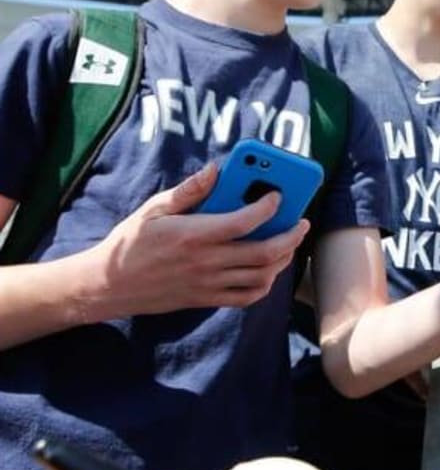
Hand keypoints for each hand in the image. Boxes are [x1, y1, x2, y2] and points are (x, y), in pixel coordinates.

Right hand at [82, 164, 309, 320]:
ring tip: (290, 243)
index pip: (244, 221)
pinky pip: (246, 297)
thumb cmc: (130, 242)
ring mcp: (207, 284)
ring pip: (261, 276)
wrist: (107, 286)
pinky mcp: (205, 299)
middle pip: (264, 252)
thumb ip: (189, 191)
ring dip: (284, 259)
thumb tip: (216, 169)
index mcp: (193, 235)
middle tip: (302, 222)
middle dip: (291, 235)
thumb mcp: (153, 209)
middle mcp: (205, 262)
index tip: (279, 195)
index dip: (268, 206)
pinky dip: (265, 284)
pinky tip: (270, 270)